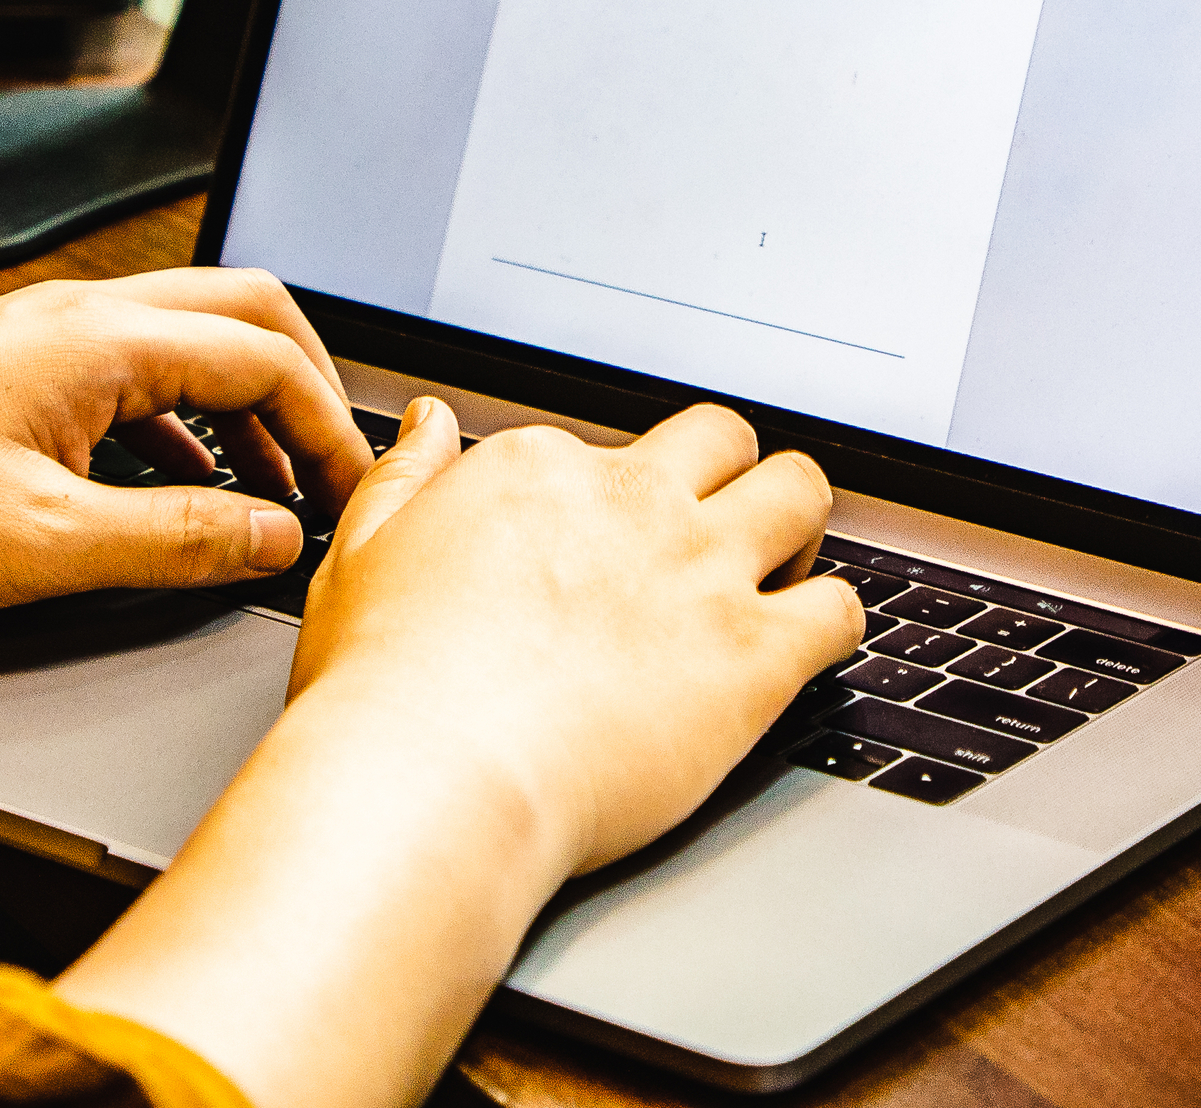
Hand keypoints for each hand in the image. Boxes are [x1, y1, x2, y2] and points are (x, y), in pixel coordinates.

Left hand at [0, 270, 372, 606]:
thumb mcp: (45, 545)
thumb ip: (176, 541)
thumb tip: (271, 539)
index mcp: (103, 339)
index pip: (269, 356)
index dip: (331, 426)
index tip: (353, 493)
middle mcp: (75, 315)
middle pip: (242, 312)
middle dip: (303, 387)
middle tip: (329, 467)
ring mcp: (34, 335)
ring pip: (179, 339)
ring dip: (237, 407)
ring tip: (260, 491)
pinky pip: (124, 369)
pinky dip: (175, 419)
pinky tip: (166, 486)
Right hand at [293, 397, 863, 875]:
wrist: (432, 778)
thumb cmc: (386, 688)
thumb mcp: (359, 553)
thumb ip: (406, 476)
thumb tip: (434, 423)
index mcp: (541, 471)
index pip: (612, 451)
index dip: (615, 502)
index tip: (603, 548)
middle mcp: (631, 503)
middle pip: (725, 440)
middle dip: (733, 475)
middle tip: (719, 531)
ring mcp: (699, 573)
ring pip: (802, 492)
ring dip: (798, 525)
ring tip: (778, 571)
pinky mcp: (752, 656)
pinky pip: (841, 608)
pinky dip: (834, 621)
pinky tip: (803, 648)